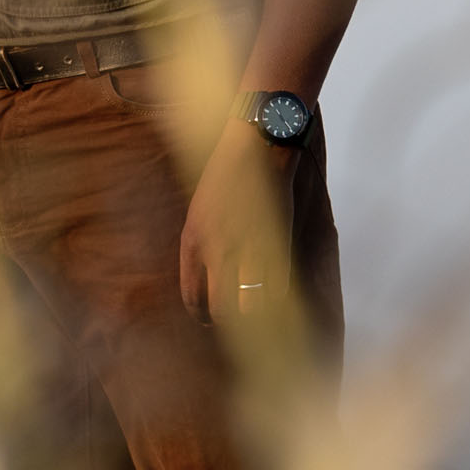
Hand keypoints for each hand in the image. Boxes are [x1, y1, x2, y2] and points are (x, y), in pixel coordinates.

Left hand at [176, 129, 295, 328]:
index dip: (200, 314)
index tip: (207, 317)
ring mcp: (248, 249)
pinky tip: (274, 291)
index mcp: (192, 243)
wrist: (255, 150)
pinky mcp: (275, 243)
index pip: (191, 296)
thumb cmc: (224, 177)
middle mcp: (217, 251)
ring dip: (252, 311)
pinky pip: (277, 286)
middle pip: (220, 309)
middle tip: (231, 317)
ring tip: (254, 309)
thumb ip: (200, 245)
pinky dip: (275, 294)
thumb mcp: (198, 212)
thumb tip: (207, 276)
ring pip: (250, 305)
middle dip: (225, 319)